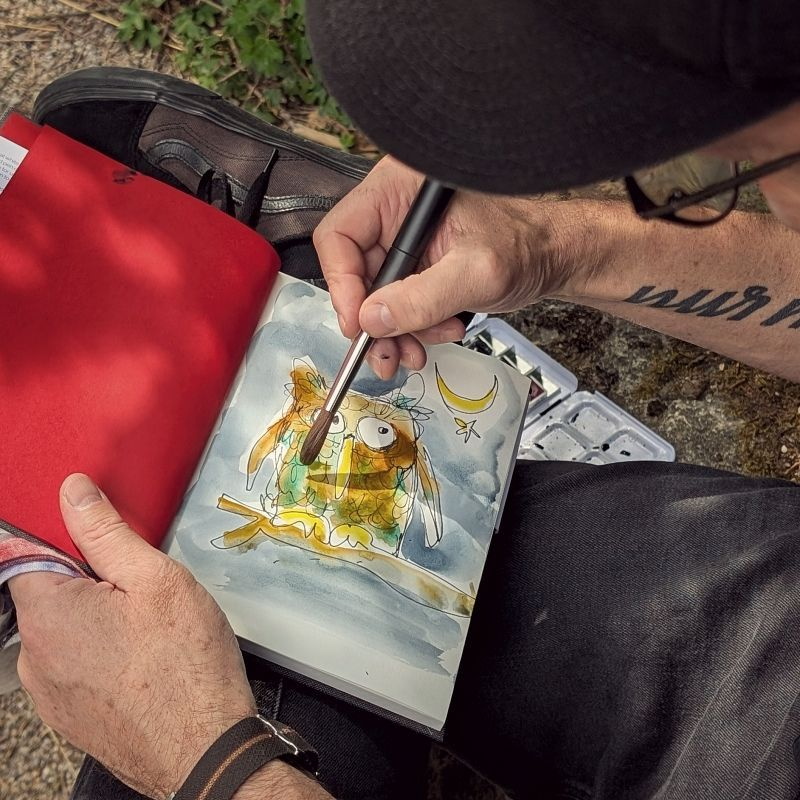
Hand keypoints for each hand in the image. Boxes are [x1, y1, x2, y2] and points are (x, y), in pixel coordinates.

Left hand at [9, 474, 256, 799]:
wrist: (203, 749)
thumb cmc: (185, 666)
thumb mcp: (156, 579)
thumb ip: (106, 532)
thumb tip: (73, 492)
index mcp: (48, 613)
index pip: (23, 552)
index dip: (62, 537)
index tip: (96, 541)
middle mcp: (34, 656)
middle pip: (47, 592)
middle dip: (87, 579)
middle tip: (139, 587)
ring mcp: (48, 691)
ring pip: (63, 629)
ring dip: (94, 618)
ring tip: (146, 628)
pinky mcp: (67, 715)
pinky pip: (73, 664)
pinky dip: (99, 652)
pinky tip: (141, 658)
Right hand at [313, 156, 600, 377]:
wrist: (550, 258)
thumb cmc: (525, 246)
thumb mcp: (476, 274)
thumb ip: (424, 299)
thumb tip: (373, 320)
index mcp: (400, 189)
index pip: (341, 235)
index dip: (343, 284)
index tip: (359, 324)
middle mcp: (394, 212)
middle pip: (354, 272)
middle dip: (374, 320)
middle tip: (387, 353)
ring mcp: (403, 241)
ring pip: (373, 295)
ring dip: (393, 331)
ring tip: (416, 350)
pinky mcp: (413, 265)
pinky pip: (394, 303)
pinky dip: (409, 328)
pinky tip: (435, 332)